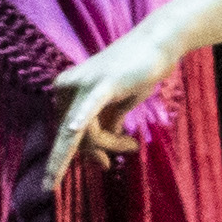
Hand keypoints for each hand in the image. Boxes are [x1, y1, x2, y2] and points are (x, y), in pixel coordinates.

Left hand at [41, 22, 179, 187]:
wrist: (156, 44)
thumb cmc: (136, 72)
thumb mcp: (115, 105)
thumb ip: (104, 125)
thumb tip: (101, 153)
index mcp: (65, 92)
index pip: (66, 134)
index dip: (71, 157)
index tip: (77, 177)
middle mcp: (66, 87)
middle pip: (74, 137)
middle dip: (94, 152)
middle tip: (108, 164)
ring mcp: (82, 85)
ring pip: (89, 134)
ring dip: (113, 145)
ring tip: (132, 145)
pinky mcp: (102, 85)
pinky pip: (90, 107)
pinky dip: (82, 120)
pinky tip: (75, 129)